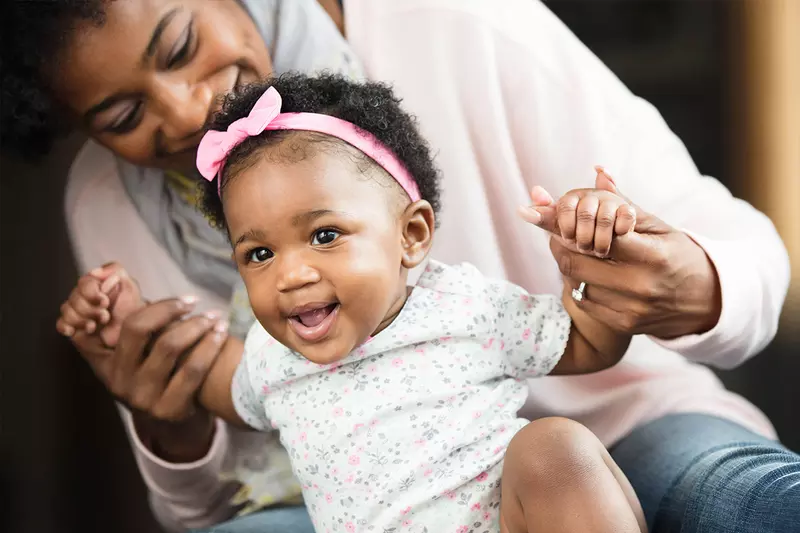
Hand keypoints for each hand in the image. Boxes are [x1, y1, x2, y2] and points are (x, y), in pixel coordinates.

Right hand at [56, 263, 143, 347]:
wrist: (132, 331)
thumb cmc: (130, 309)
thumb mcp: (130, 286)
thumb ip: (115, 271)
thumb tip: (95, 272)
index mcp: (96, 285)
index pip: (84, 283)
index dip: (92, 293)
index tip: (105, 301)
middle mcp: (84, 296)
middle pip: (74, 299)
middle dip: (91, 310)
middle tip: (105, 316)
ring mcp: (78, 311)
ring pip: (67, 311)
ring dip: (82, 320)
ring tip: (96, 325)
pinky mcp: (73, 326)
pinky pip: (61, 323)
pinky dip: (66, 326)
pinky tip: (74, 330)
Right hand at [60, 293, 230, 461]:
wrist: (172, 425)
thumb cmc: (159, 375)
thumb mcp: (140, 355)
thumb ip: (139, 325)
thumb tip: (130, 277)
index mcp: (107, 362)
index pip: (126, 322)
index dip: (154, 306)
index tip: (184, 300)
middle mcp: (119, 379)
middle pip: (140, 330)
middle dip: (171, 310)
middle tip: (196, 303)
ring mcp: (142, 397)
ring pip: (169, 347)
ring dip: (196, 326)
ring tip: (215, 318)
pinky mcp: (167, 409)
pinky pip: (192, 370)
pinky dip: (210, 347)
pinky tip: (221, 335)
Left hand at [521, 167, 721, 338]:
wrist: (706, 301)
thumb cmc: (677, 254)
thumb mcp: (656, 225)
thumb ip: (622, 202)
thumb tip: (597, 170)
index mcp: (653, 257)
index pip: (597, 237)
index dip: (567, 225)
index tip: (544, 214)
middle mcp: (641, 287)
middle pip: (576, 263)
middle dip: (560, 244)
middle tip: (557, 233)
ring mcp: (631, 310)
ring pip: (576, 283)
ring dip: (568, 264)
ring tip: (574, 251)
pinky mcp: (622, 325)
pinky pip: (584, 301)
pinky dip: (578, 285)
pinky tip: (587, 273)